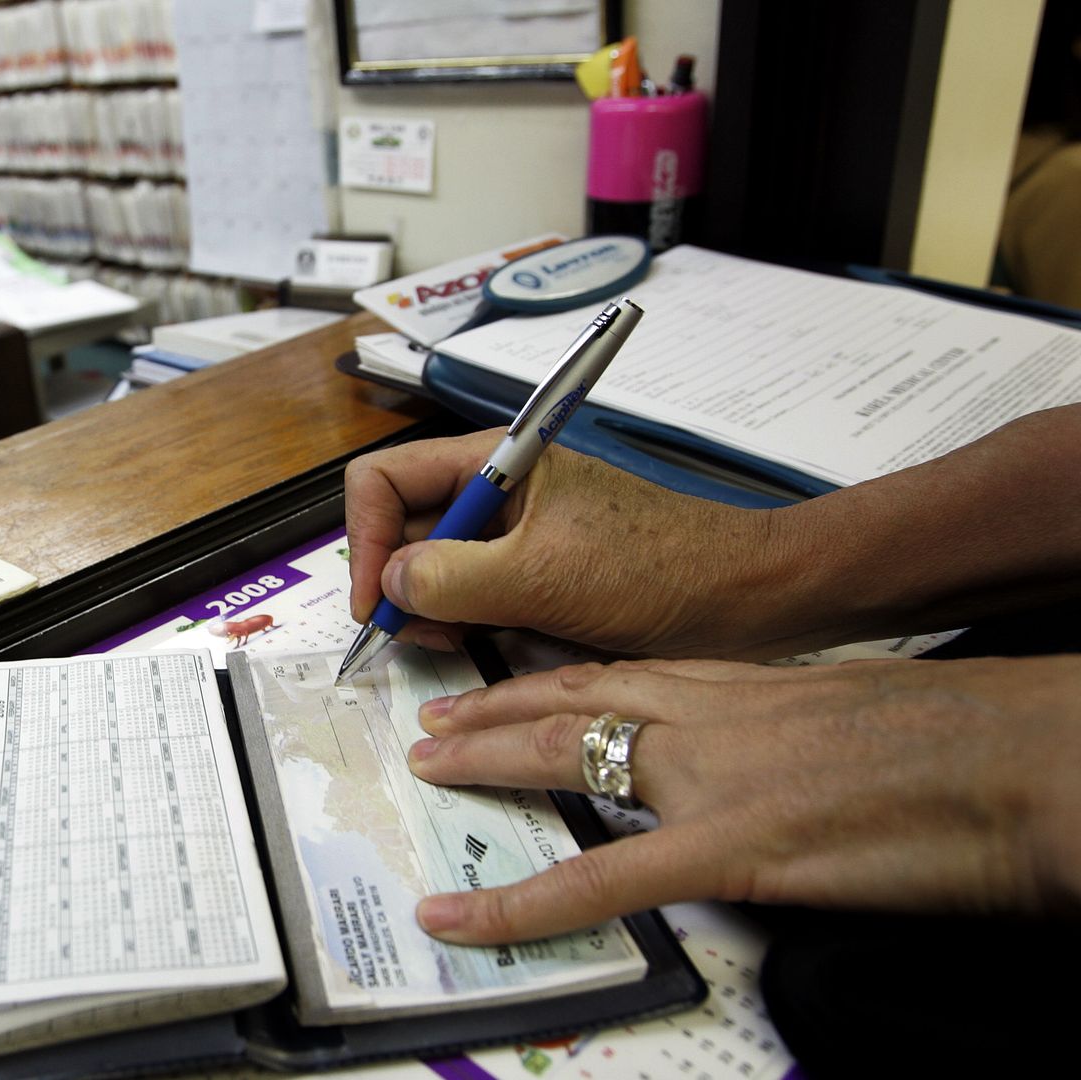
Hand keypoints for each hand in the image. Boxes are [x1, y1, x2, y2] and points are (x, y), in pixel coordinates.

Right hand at [345, 433, 800, 658]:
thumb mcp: (544, 575)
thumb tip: (389, 585)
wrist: (749, 600)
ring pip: (430, 568)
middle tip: (412, 634)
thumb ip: (452, 577)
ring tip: (452, 642)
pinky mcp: (533, 576)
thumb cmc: (659, 570)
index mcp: (495, 461)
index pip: (383, 479)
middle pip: (400, 525)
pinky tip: (480, 645)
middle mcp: (495, 492)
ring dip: (426, 609)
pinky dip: (460, 623)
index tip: (375, 601)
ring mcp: (514, 536)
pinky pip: (468, 596)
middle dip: (394, 581)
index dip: (363, 538)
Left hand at [401, 654, 1080, 943]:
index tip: (503, 685)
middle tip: (436, 723)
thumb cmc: (972, 738)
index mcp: (749, 683)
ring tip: (429, 772)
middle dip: (494, 710)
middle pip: (575, 700)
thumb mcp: (859, 717)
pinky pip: (598, 882)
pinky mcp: (730, 847)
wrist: (1029, 757)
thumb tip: (776, 762)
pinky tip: (465, 920)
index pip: (622, 671)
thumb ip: (795, 733)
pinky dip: (519, 904)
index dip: (548, 680)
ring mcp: (713, 776)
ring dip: (487, 764)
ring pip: (567, 758)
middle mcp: (715, 711)